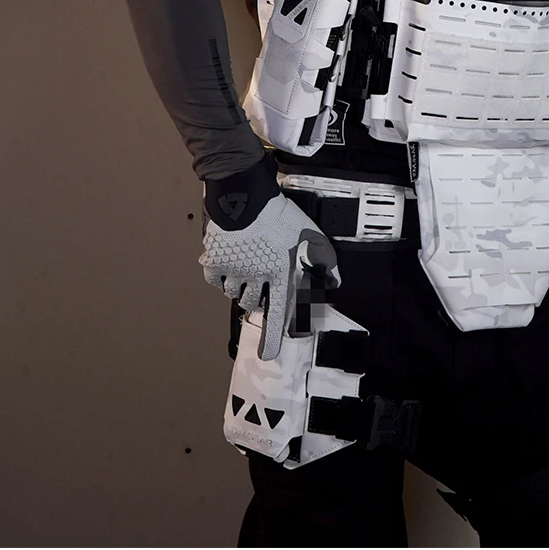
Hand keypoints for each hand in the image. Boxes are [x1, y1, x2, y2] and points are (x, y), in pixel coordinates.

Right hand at [198, 163, 339, 360]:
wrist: (244, 194)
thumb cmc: (277, 212)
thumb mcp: (308, 232)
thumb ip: (323, 257)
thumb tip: (334, 280)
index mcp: (278, 272)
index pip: (277, 312)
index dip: (272, 337)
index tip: (267, 355)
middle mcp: (255, 277)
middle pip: (254, 302)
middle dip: (258, 299)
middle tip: (260, 284)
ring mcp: (232, 270)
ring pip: (234, 292)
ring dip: (241, 287)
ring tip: (247, 268)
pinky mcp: (214, 261)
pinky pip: (214, 280)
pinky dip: (220, 277)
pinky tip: (227, 264)